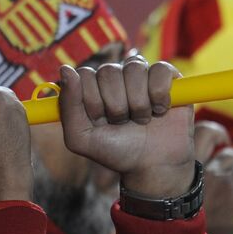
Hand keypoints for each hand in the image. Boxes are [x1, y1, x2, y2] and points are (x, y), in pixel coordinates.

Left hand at [58, 59, 195, 198]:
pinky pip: (160, 69)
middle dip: (116, 106)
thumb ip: (68, 106)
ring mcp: (141, 74)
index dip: (93, 101)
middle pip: (109, 71)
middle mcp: (115, 76)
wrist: (152, 165)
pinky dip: (159, 94)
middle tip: (123, 123)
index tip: (100, 121)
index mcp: (92, 87)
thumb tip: (65, 69)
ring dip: (139, 103)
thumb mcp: (81, 138)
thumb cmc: (116, 151)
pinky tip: (160, 109)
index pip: (84, 75)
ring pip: (134, 68)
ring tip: (142, 119)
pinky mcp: (166, 76)